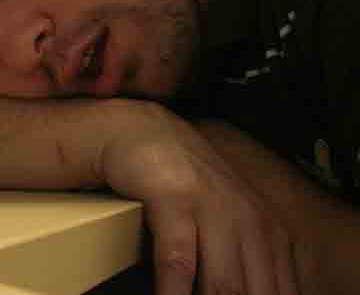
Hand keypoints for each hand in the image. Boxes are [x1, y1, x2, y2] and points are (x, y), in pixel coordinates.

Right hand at [99, 105, 299, 294]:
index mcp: (270, 235)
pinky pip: (179, 262)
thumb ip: (240, 266)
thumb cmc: (181, 189)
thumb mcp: (223, 226)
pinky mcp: (176, 202)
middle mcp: (251, 223)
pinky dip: (174, 294)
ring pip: (223, 286)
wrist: (144, 135)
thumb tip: (240, 293)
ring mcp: (214, 210)